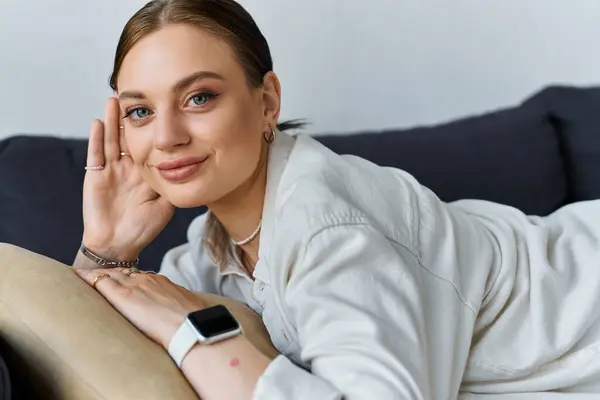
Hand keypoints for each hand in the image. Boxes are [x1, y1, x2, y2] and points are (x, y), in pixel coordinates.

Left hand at [75, 267, 204, 348]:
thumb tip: (177, 315)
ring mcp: (134, 286)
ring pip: (109, 274)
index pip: (137, 276)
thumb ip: (175, 306)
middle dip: (108, 272)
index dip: (125, 277)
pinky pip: (101, 282)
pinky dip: (88, 277)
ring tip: (82, 275)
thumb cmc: (192, 322)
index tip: (118, 280)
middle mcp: (146, 279)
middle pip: (121, 272)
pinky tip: (76, 276)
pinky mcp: (124, 297)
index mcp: (161, 281)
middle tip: (94, 274)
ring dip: (96, 274)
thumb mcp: (185, 307)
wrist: (190, 326)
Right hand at [82, 98, 173, 260]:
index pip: (149, 145)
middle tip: (134, 95)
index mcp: (145, 173)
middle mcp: (128, 168)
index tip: (160, 108)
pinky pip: (96, 155)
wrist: (119, 245)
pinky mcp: (95, 177)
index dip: (153, 128)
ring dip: (112, 120)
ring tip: (113, 100)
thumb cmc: (142, 228)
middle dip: (131, 117)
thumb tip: (195, 173)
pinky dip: (96, 139)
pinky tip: (97, 122)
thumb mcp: (166, 207)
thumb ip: (175, 189)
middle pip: (129, 136)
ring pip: (112, 140)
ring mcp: (111, 171)